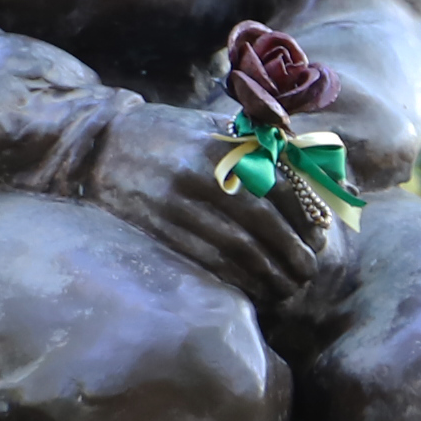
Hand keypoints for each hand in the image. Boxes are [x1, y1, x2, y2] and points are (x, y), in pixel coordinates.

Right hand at [82, 105, 325, 306]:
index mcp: (221, 147)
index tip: (320, 239)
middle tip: (308, 273)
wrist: (100, 146)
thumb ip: (262, 146)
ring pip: (237, 251)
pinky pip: (206, 264)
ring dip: (269, 275)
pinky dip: (236, 281)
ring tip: (288, 289)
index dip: (305, 218)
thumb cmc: (170, 135)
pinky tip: (254, 292)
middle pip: (262, 225)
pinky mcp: (159, 232)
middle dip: (292, 254)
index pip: (278, 187)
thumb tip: (316, 172)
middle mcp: (201, 176)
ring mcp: (177, 207)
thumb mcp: (214, 128)